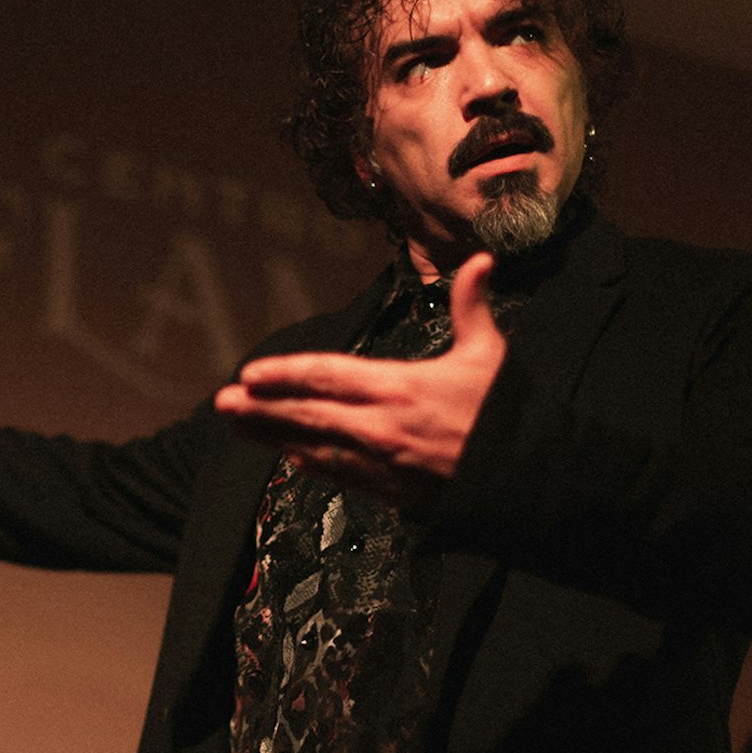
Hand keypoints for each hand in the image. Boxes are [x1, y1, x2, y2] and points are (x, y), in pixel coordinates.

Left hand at [214, 252, 505, 506]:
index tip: (249, 374)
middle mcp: (382, 427)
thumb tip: (479, 260)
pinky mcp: (393, 492)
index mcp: (401, 387)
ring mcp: (383, 464)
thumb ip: (473, 306)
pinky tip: (289, 457)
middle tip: (221, 403)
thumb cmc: (509, 413)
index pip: (328, 377)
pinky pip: (341, 476)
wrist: (529, 479)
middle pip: (308, 415)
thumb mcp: (491, 354)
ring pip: (315, 448)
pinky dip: (311, 464)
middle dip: (261, 409)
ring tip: (238, 429)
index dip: (285, 375)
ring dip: (273, 438)